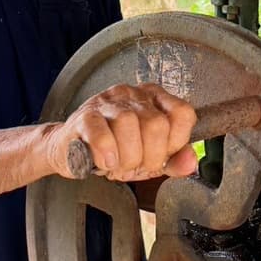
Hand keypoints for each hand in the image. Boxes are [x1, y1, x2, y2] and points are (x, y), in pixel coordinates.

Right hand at [45, 83, 197, 181]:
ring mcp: (106, 102)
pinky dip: (106, 154)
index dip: (175, 142)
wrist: (69, 151)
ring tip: (118, 164)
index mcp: (154, 99)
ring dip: (126, 157)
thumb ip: (173, 160)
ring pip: (128, 123)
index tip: (161, 155)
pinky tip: (105, 162)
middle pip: (156, 123)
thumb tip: (191, 162)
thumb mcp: (149, 157)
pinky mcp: (84, 116)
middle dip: (149, 157)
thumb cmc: (114, 151)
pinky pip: (101, 134)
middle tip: (136, 166)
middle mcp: (132, 94)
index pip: (182, 113)